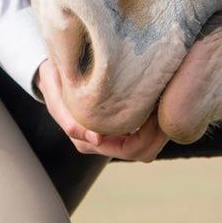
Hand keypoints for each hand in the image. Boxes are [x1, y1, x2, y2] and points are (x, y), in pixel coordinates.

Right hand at [34, 59, 168, 161]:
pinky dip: (154, 122)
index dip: (149, 134)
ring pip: (146, 146)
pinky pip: (144, 133)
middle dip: (159, 133)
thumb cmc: (53, 77)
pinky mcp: (119, 126)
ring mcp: (111, 136)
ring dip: (159, 129)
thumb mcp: (54, 90)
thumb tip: (97, 139)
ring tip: (165, 101)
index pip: (129, 149)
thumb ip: (67, 116)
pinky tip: (158, 100)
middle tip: (168, 104)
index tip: (157, 107)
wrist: (53, 70)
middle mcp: (101, 143)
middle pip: (142, 152)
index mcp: (87, 140)